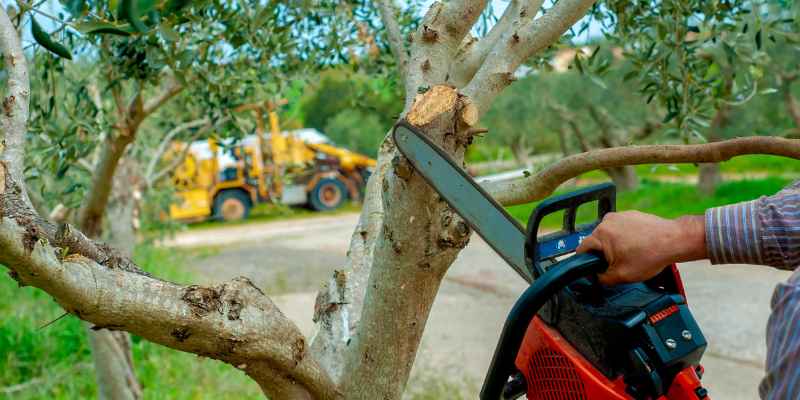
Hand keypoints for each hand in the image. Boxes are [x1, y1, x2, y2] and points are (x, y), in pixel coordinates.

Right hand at [576, 211, 706, 285]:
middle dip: (604, 254)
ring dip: (616, 245)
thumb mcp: (622, 276)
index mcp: (600, 234)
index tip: (594, 269)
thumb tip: (596, 278)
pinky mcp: (632, 215)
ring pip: (610, 235)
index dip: (586, 263)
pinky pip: (622, 229)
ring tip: (632, 255)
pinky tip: (639, 247)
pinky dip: (627, 238)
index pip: (582, 250)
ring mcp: (620, 215)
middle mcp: (607, 221)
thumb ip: (602, 279)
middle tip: (619, 265)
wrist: (675, 240)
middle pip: (597, 242)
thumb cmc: (651, 255)